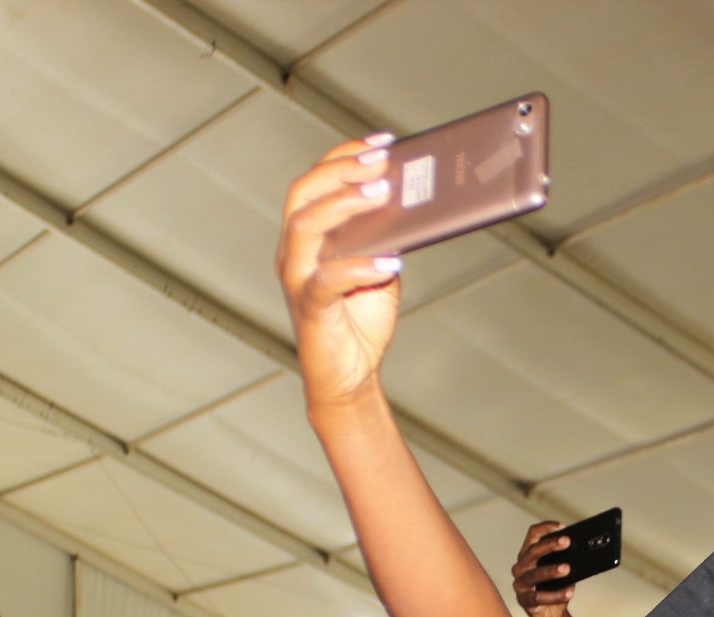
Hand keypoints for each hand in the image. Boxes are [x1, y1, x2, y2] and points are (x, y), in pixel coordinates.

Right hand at [276, 137, 404, 415]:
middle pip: (304, 193)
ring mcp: (298, 278)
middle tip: (381, 162)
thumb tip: (418, 202)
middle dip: (342, 170)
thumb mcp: (381, 266)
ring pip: (305, 226)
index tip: (383, 142)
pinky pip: (327, 280)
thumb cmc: (361, 318)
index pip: (317, 180)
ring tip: (382, 194)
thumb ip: (389, 236)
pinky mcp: (310, 309)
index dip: (345, 155)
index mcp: (309, 235)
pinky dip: (359, 267)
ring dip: (344, 205)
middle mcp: (295, 251)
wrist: (350, 376)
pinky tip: (390, 263)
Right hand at [511, 521, 575, 616]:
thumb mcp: (562, 569)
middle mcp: (521, 566)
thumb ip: (567, 559)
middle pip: (532, 551)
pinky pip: (538, 597)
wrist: (551, 614)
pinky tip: (569, 592)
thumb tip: (583, 551)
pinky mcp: (524, 601)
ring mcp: (520, 584)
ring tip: (567, 568)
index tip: (562, 526)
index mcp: (528, 554)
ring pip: (534, 574)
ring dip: (551, 571)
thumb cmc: (556, 587)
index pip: (532, 534)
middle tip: (567, 542)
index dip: (546, 528)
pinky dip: (556, 596)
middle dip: (550, 545)